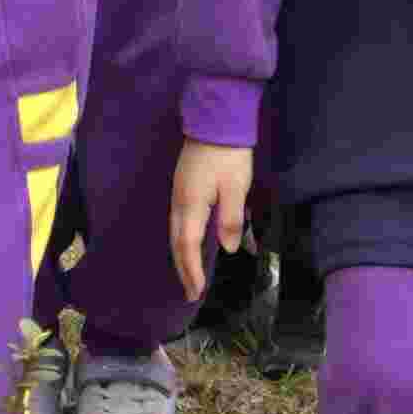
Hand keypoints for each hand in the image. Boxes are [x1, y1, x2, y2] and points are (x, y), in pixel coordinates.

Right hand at [166, 138, 253, 293]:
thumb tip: (227, 248)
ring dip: (183, 256)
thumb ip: (230, 219)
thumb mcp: (236, 188)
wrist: (215, 121)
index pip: (188, 246)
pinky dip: (184, 240)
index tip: (197, 292)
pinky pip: (180, 222)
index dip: (192, 271)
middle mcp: (179, 202)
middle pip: (177, 243)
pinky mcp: (183, 187)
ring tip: (191, 275)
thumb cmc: (229, 155)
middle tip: (191, 292)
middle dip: (184, 269)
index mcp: (191, 205)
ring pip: (176, 232)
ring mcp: (179, 193)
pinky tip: (192, 245)